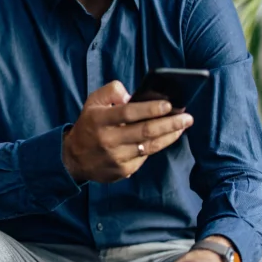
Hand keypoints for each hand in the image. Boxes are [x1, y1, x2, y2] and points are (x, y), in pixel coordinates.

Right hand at [61, 80, 192, 183]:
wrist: (74, 159)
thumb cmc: (89, 125)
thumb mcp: (93, 102)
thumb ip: (111, 91)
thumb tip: (133, 96)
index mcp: (99, 120)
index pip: (128, 113)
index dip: (150, 109)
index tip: (168, 105)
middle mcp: (108, 140)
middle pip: (144, 131)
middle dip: (169, 123)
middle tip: (187, 117)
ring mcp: (116, 158)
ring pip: (149, 146)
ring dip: (169, 136)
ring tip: (182, 126)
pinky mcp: (122, 171)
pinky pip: (144, 157)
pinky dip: (158, 146)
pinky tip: (167, 137)